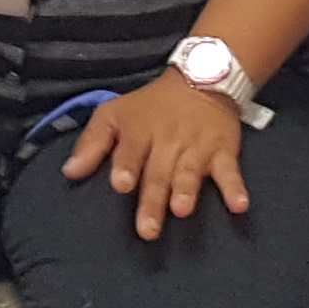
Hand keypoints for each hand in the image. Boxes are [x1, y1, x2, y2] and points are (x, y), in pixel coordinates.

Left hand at [61, 76, 251, 238]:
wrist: (202, 78)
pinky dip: (235, 188)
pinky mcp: (224, 151)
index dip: (126, 166)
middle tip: (147, 229)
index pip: (131, 150)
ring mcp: (197, 147)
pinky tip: (239, 205)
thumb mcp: (114, 113)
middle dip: (153, 199)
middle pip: (158, 172)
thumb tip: (69, 173)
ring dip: (186, 190)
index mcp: (139, 131)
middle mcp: (168, 141)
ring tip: (181, 210)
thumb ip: (91, 143)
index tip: (121, 185)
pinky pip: (230, 171)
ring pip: (190, 171)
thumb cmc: (150, 105)